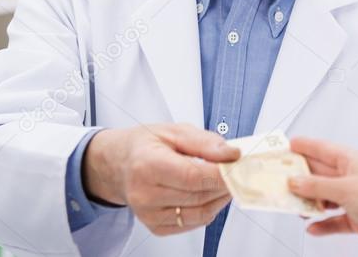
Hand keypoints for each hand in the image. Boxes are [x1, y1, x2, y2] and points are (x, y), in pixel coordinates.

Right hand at [83, 123, 239, 235]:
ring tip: (225, 182)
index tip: (239, 166)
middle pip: (198, 196)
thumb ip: (205, 143)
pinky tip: (209, 194)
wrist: (119, 163)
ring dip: (219, 199)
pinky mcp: (155, 227)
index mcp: (147, 165)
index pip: (192, 177)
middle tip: (238, 171)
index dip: (220, 174)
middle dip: (224, 185)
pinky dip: (207, 210)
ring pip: (199, 214)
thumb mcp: (174, 131)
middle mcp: (144, 194)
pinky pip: (191, 223)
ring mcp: (149, 214)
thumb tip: (231, 154)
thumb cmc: (145, 145)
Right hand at [287, 137, 357, 241]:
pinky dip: (323, 223)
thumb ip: (317, 186)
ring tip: (293, 206)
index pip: (323, 149)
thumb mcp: (344, 189)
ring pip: (325, 197)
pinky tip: (312, 227)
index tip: (287, 145)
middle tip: (281, 179)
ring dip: (310, 202)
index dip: (305, 146)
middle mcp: (353, 176)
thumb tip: (295, 181)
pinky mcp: (357, 217)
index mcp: (352, 160)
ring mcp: (355, 196)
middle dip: (301, 177)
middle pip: (321, 174)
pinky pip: (334, 218)